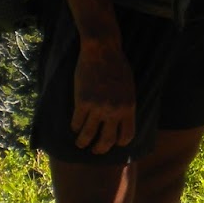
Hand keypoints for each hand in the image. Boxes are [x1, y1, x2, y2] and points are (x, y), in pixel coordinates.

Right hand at [70, 36, 135, 152]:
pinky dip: (75, 127)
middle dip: (100, 149)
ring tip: (80, 144)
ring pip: (88, 134)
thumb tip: (121, 119)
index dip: (120, 142)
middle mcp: (114, 111)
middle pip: (107, 140)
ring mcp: (98, 107)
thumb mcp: (129, 88)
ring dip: (83, 142)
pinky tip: (74, 127)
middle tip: (96, 151)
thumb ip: (126, 105)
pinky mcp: (82, 102)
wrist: (102, 52)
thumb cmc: (118, 66)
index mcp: (129, 107)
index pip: (127, 135)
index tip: (114, 143)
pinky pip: (77, 122)